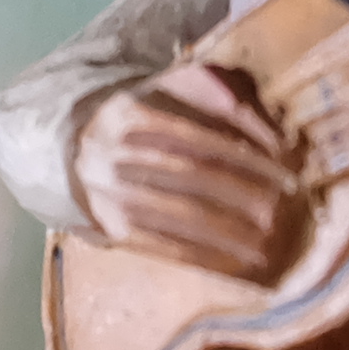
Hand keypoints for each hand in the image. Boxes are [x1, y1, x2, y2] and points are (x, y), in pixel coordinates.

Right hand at [77, 63, 302, 282]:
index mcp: (131, 113)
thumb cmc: (138, 111)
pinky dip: (199, 256)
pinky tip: (229, 263)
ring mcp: (110, 195)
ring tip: (263, 248)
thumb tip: (268, 131)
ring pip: (179, 216)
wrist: (65, 142)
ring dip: (227, 235)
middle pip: (192, 177)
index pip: (199, 136)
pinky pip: (161, 246)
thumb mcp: (167, 86)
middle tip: (280, 214)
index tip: (284, 171)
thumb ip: (216, 95)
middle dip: (242, 197)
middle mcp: (116, 154)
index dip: (244, 155)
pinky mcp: (109, 228)